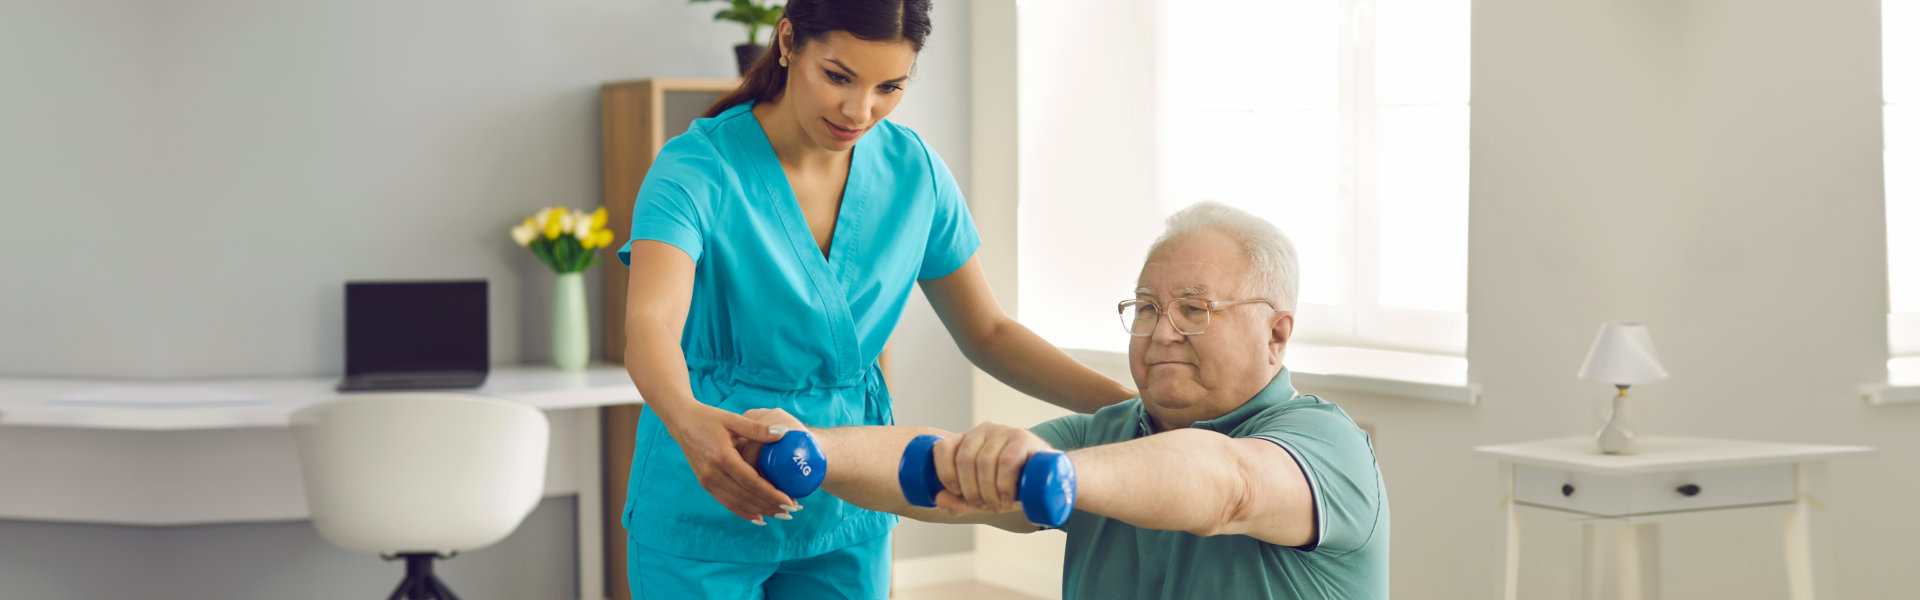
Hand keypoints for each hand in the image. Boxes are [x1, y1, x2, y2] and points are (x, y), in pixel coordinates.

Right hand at [657, 403, 796, 523]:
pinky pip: (727, 502)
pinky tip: (759, 516)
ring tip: (780, 514)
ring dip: (760, 511)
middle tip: (792, 510)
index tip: (790, 500)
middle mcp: (713, 474)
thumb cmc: (709, 418)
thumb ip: (758, 429)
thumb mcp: (733, 419)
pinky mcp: (705, 484)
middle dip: (770, 506)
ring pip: (737, 503)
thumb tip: (784, 434)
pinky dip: (744, 511)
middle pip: (746, 497)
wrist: (682, 422)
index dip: (771, 493)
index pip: (751, 482)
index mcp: (722, 458)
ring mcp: (707, 481)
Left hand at [932, 422, 1053, 513]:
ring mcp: (1004, 431)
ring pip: (984, 462)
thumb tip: (939, 498)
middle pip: (964, 460)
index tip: (958, 493)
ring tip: (998, 504)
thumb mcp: (983, 494)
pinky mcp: (1024, 438)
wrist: (1048, 477)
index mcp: (967, 439)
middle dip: (971, 491)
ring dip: (988, 491)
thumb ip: (959, 499)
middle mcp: (983, 430)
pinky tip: (1007, 497)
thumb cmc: (1011, 484)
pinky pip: (1007, 461)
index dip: (945, 474)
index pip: (943, 449)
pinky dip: (1003, 484)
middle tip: (984, 506)